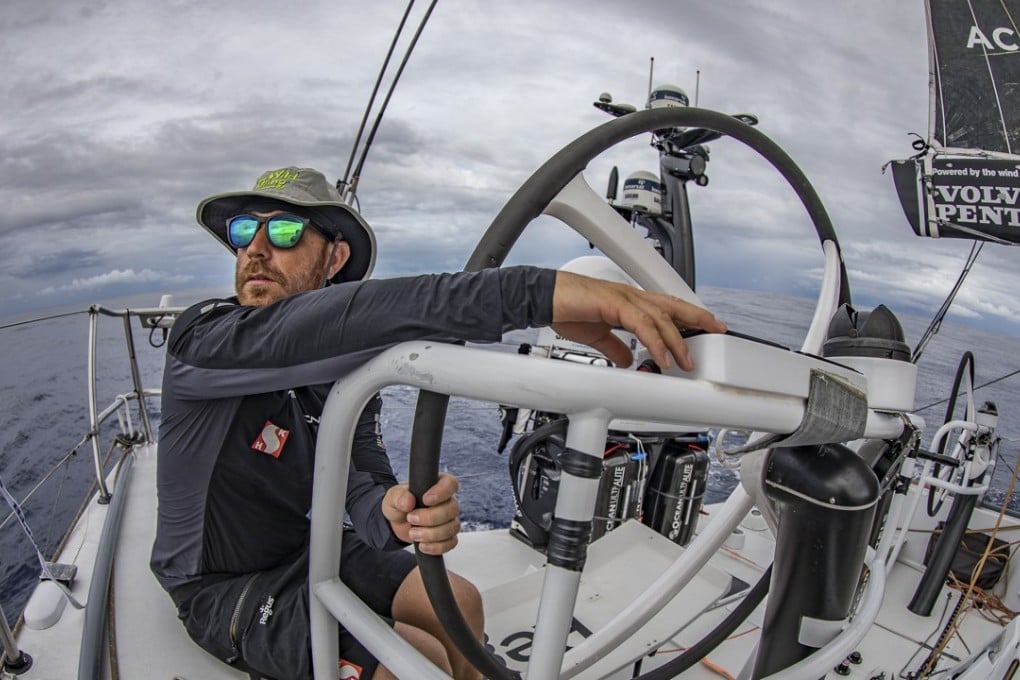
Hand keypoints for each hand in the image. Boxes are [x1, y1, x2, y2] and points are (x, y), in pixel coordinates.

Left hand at [382, 473, 461, 554]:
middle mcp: (447, 502)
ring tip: (413, 533)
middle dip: (431, 517)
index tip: (425, 500)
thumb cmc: (399, 505)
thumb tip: (409, 501)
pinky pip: (450, 543)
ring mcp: (449, 520)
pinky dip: (436, 547)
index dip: (442, 492)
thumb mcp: (393, 497)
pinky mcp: (447, 536)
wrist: (397, 523)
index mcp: (438, 485)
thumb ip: (399, 496)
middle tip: (411, 519)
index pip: (450, 484)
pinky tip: (422, 545)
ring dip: (431, 534)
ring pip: (452, 527)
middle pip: (452, 509)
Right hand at [551, 270, 726, 370]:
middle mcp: (631, 297)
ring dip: (676, 340)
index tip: (708, 327)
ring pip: (660, 317)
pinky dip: (654, 341)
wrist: (543, 297)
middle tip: (718, 330)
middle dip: (697, 319)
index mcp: (629, 302)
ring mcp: (623, 298)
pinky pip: (640, 324)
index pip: (667, 307)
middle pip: (672, 306)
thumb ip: (615, 346)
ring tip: (686, 360)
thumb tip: (627, 359)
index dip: (689, 316)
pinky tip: (662, 355)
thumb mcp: (597, 335)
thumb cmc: (566, 309)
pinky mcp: (613, 303)